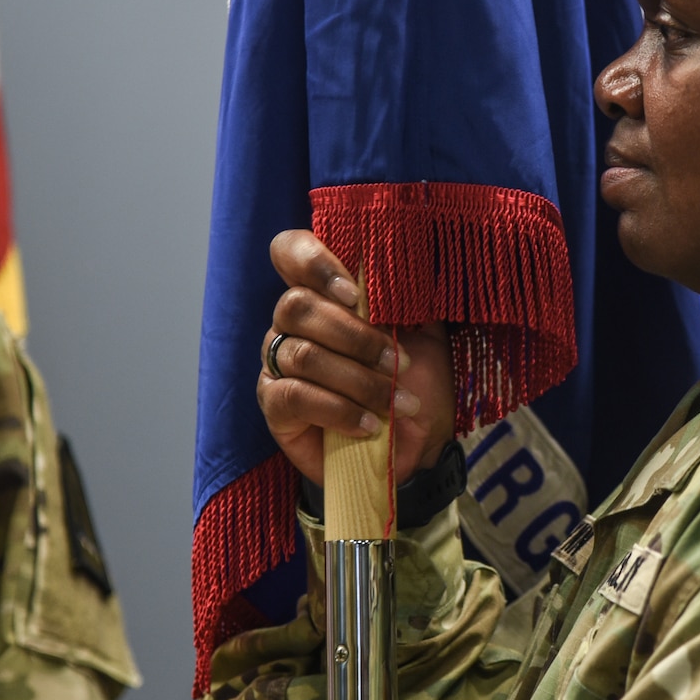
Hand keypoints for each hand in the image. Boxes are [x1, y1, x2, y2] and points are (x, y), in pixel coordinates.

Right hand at [257, 230, 454, 486]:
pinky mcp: (274, 406)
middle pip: (297, 305)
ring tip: (396, 402)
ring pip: (302, 354)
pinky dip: (339, 410)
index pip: (290, 251)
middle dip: (355, 336)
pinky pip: (295, 397)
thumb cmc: (415, 383)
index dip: (312, 262)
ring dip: (358, 379)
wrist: (415, 447)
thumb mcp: (425, 333)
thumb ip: (407, 295)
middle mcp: (292, 322)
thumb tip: (400, 261)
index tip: (354, 292)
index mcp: (325, 293)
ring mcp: (278, 362)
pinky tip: (368, 424)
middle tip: (399, 362)